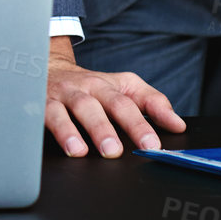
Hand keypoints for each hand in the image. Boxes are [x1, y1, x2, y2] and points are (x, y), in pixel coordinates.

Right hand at [44, 36, 184, 158]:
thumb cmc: (87, 86)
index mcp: (111, 85)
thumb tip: (177, 124)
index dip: (152, 116)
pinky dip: (62, 131)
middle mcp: (91, 87)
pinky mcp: (44, 103)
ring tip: (102, 151)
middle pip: (112, 102)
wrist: (45, 68)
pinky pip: (52, 116)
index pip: (136, 98)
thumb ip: (151, 103)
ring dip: (93, 129)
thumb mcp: (120, 87)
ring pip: (82, 107)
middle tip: (135, 148)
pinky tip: (72, 149)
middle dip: (126, 125)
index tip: (157, 140)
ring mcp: (67, 94)